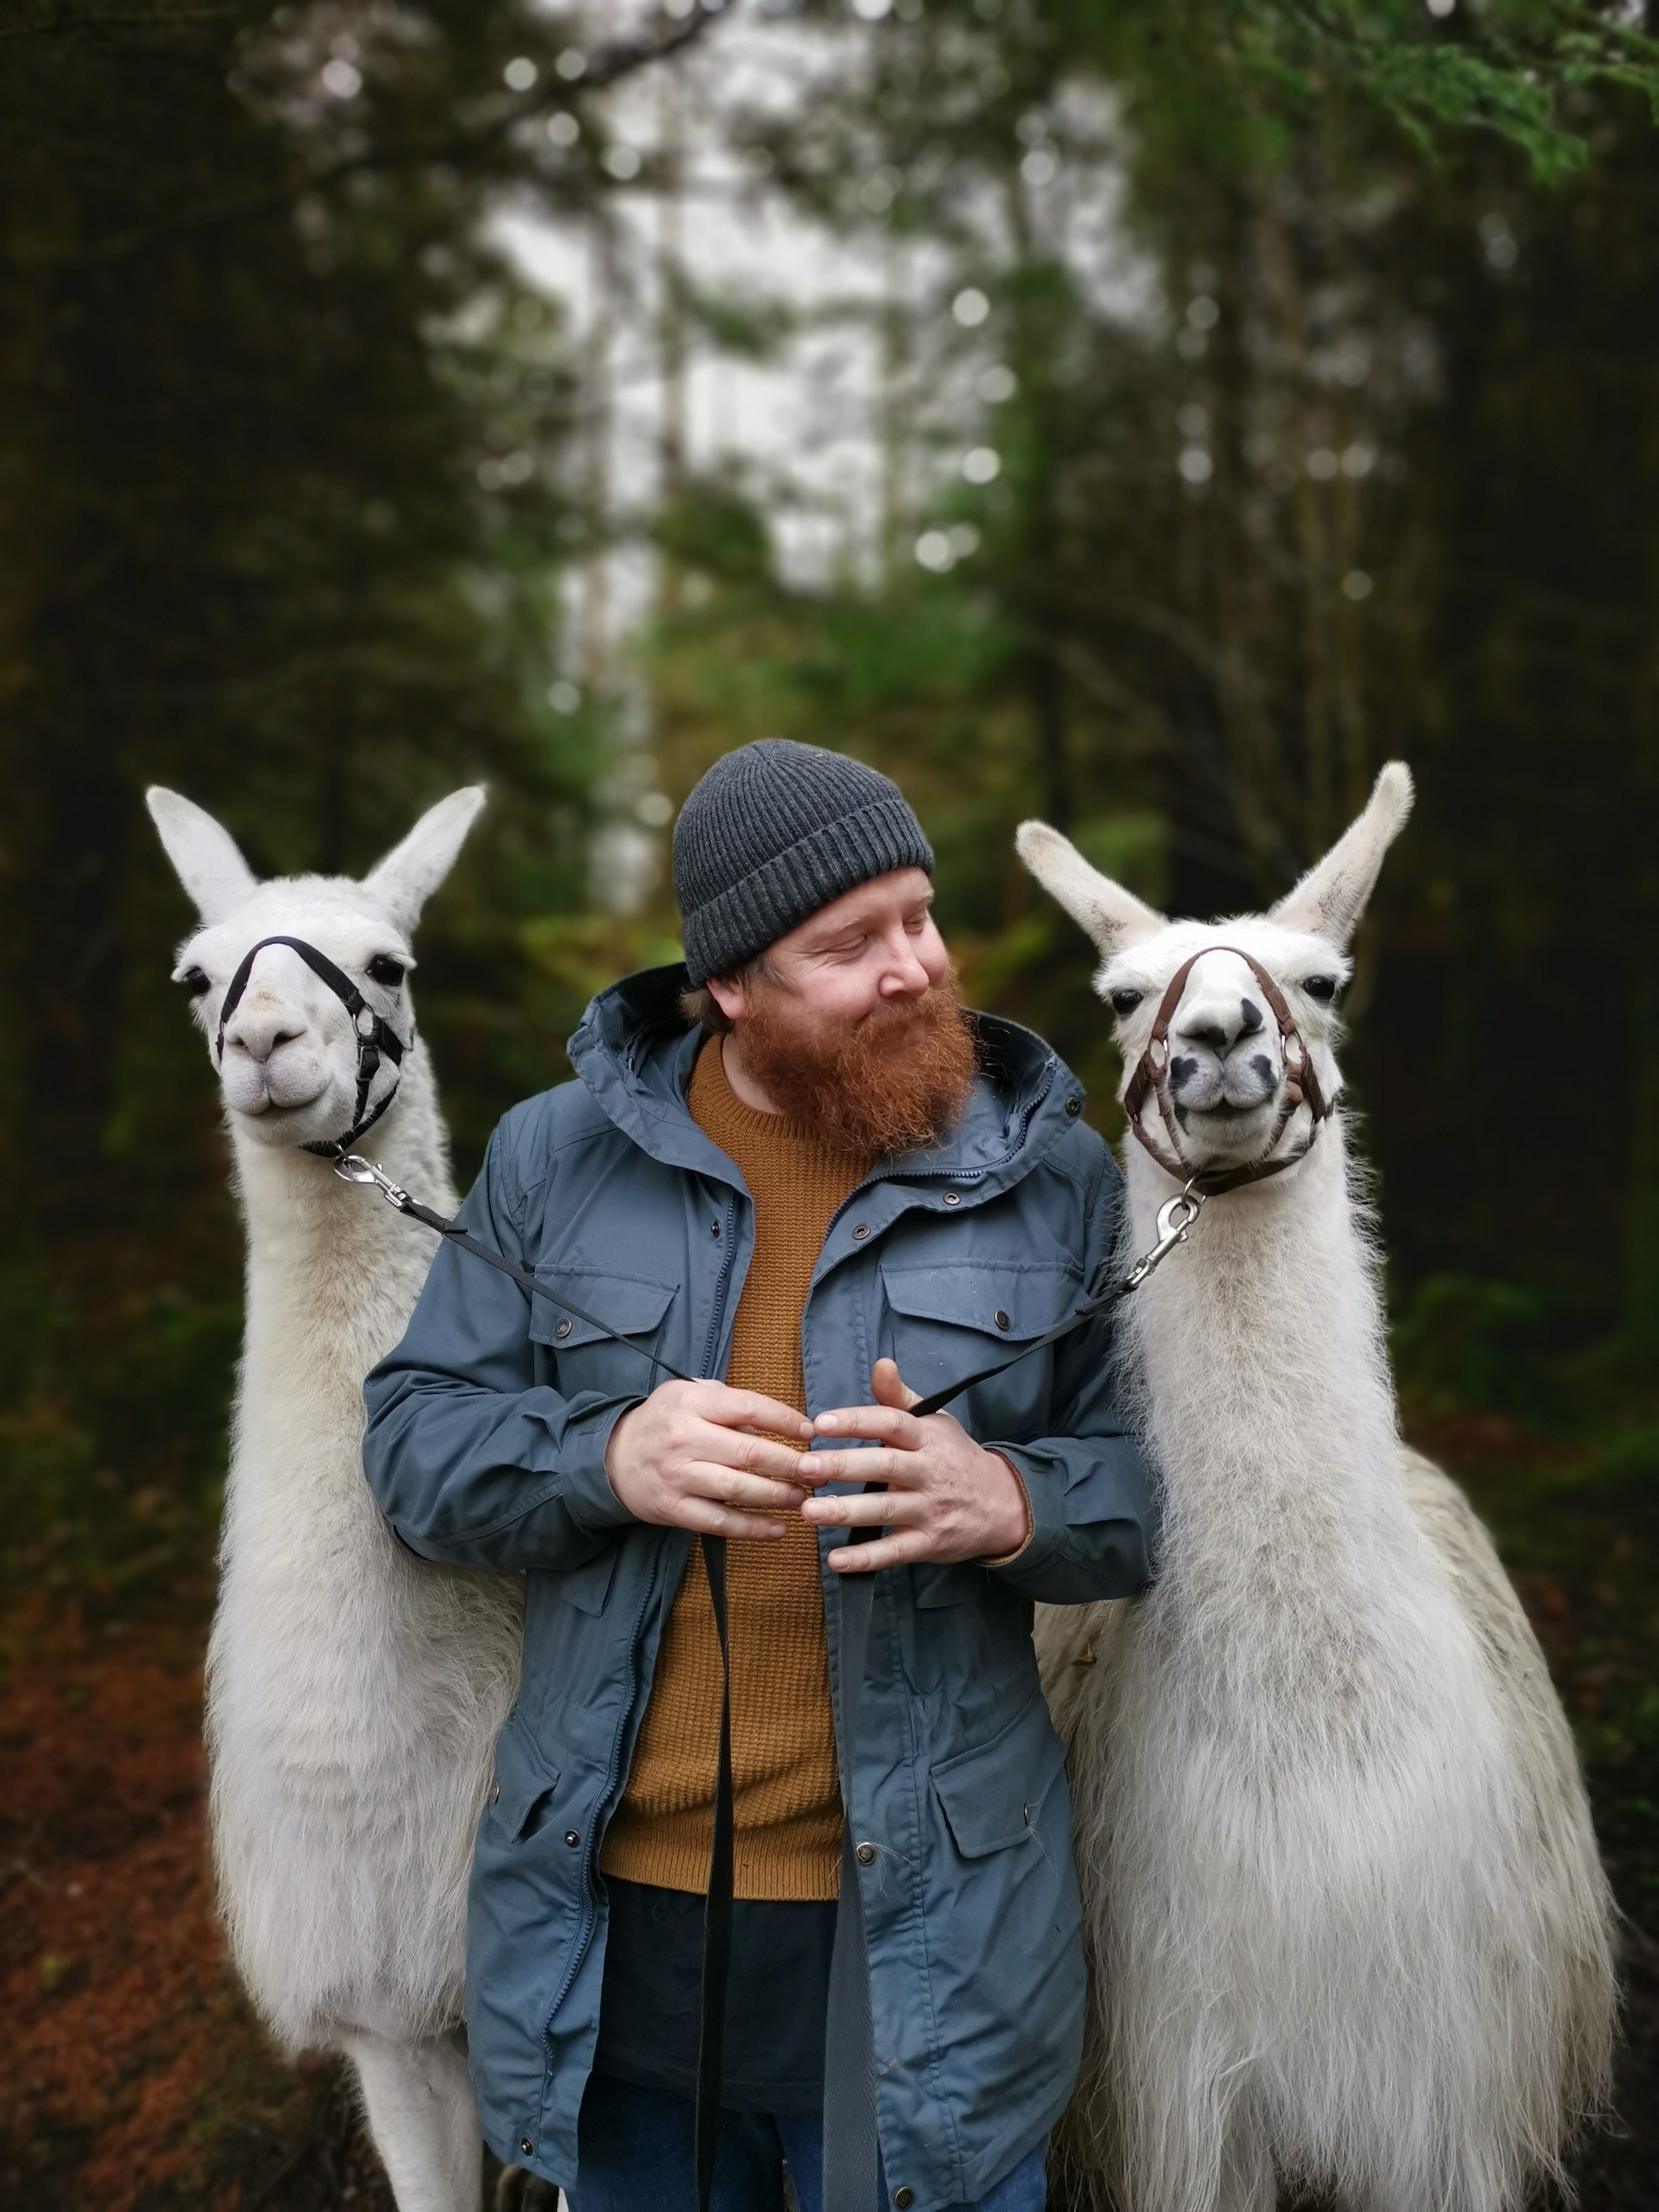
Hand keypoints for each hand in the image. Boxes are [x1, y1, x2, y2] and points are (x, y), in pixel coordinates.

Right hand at [604, 1380, 817, 1539]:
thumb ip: (729, 1404)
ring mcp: (678, 1476)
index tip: (810, 1432)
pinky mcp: (673, 1509)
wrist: (612, 1458)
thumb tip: (777, 1424)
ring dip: (778, 1496)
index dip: (785, 1420)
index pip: (749, 1408)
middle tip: (819, 1471)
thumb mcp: (689, 1395)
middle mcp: (684, 1438)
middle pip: (750, 1452)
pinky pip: (720, 1521)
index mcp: (692, 1403)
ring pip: (739, 1489)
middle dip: (792, 1464)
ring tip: (804, 1498)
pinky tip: (778, 1528)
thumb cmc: (664, 1422)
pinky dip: (753, 1528)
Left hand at [798, 1359, 1029, 1571]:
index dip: (856, 1421)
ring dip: (846, 1512)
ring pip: (887, 1510)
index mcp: (927, 1437)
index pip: (891, 1423)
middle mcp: (929, 1471)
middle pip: (885, 1466)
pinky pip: (896, 1551)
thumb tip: (880, 1363)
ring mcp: (930, 1509)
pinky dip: (866, 1558)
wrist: (1003, 1504)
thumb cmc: (954, 1457)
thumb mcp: (935, 1422)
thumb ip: (899, 1397)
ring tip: (809, 1511)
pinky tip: (836, 1560)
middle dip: (844, 1466)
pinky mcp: (929, 1543)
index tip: (820, 1423)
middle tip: (806, 1467)